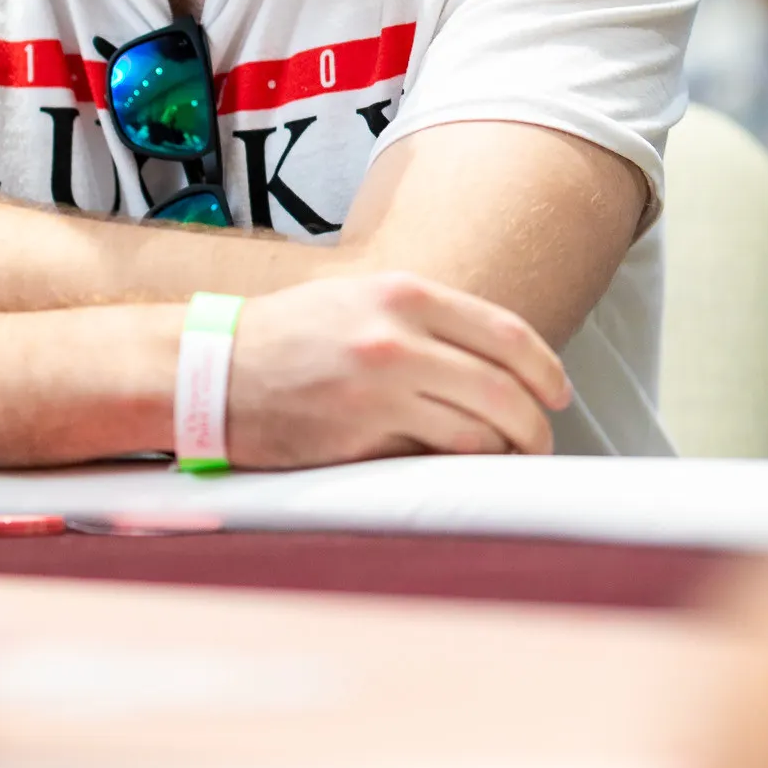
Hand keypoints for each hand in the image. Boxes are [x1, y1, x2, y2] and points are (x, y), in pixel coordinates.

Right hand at [227, 272, 570, 465]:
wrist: (209, 369)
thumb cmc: (285, 337)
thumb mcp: (358, 301)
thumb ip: (423, 321)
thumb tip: (493, 361)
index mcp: (402, 294)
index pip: (507, 334)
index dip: (546, 370)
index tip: (558, 393)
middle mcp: (397, 336)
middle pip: (505, 388)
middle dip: (536, 423)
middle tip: (540, 440)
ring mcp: (380, 387)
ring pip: (480, 430)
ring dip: (504, 452)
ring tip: (505, 461)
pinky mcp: (361, 436)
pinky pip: (436, 458)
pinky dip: (460, 469)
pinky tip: (460, 473)